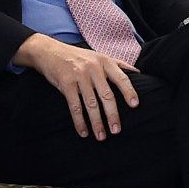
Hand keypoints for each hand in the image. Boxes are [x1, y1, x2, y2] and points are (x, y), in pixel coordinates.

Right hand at [16, 34, 139, 139]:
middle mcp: (94, 68)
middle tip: (116, 130)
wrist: (50, 51)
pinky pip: (74, 106)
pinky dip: (79, 121)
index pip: (121, 78)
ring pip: (91, 103)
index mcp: (105, 62)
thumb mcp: (99, 56)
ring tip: (101, 136)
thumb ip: (118, 64)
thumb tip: (138, 73)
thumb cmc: (78, 56)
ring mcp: (79, 76)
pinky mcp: (66, 84)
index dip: (129, 92)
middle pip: (106, 95)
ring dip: (96, 122)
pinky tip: (83, 132)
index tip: (135, 105)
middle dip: (112, 114)